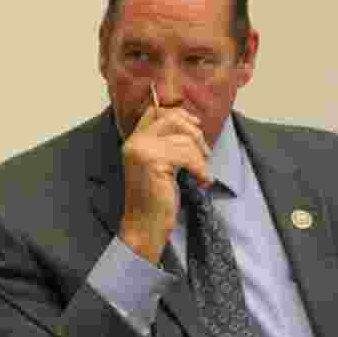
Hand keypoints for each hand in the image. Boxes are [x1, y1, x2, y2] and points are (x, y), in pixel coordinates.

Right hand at [120, 105, 212, 261]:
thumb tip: (192, 124)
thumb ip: (165, 144)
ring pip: (184, 139)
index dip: (178, 114)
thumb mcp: (159, 165)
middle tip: (204, 154)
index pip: (154, 111)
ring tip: (201, 174)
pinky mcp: (153, 161)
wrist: (144, 226)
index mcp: (133, 141)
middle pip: (172, 118)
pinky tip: (201, 182)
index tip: (195, 127)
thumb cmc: (155, 199)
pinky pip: (188, 155)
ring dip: (200, 157)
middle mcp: (134, 142)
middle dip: (194, 133)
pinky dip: (201, 169)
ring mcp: (141, 150)